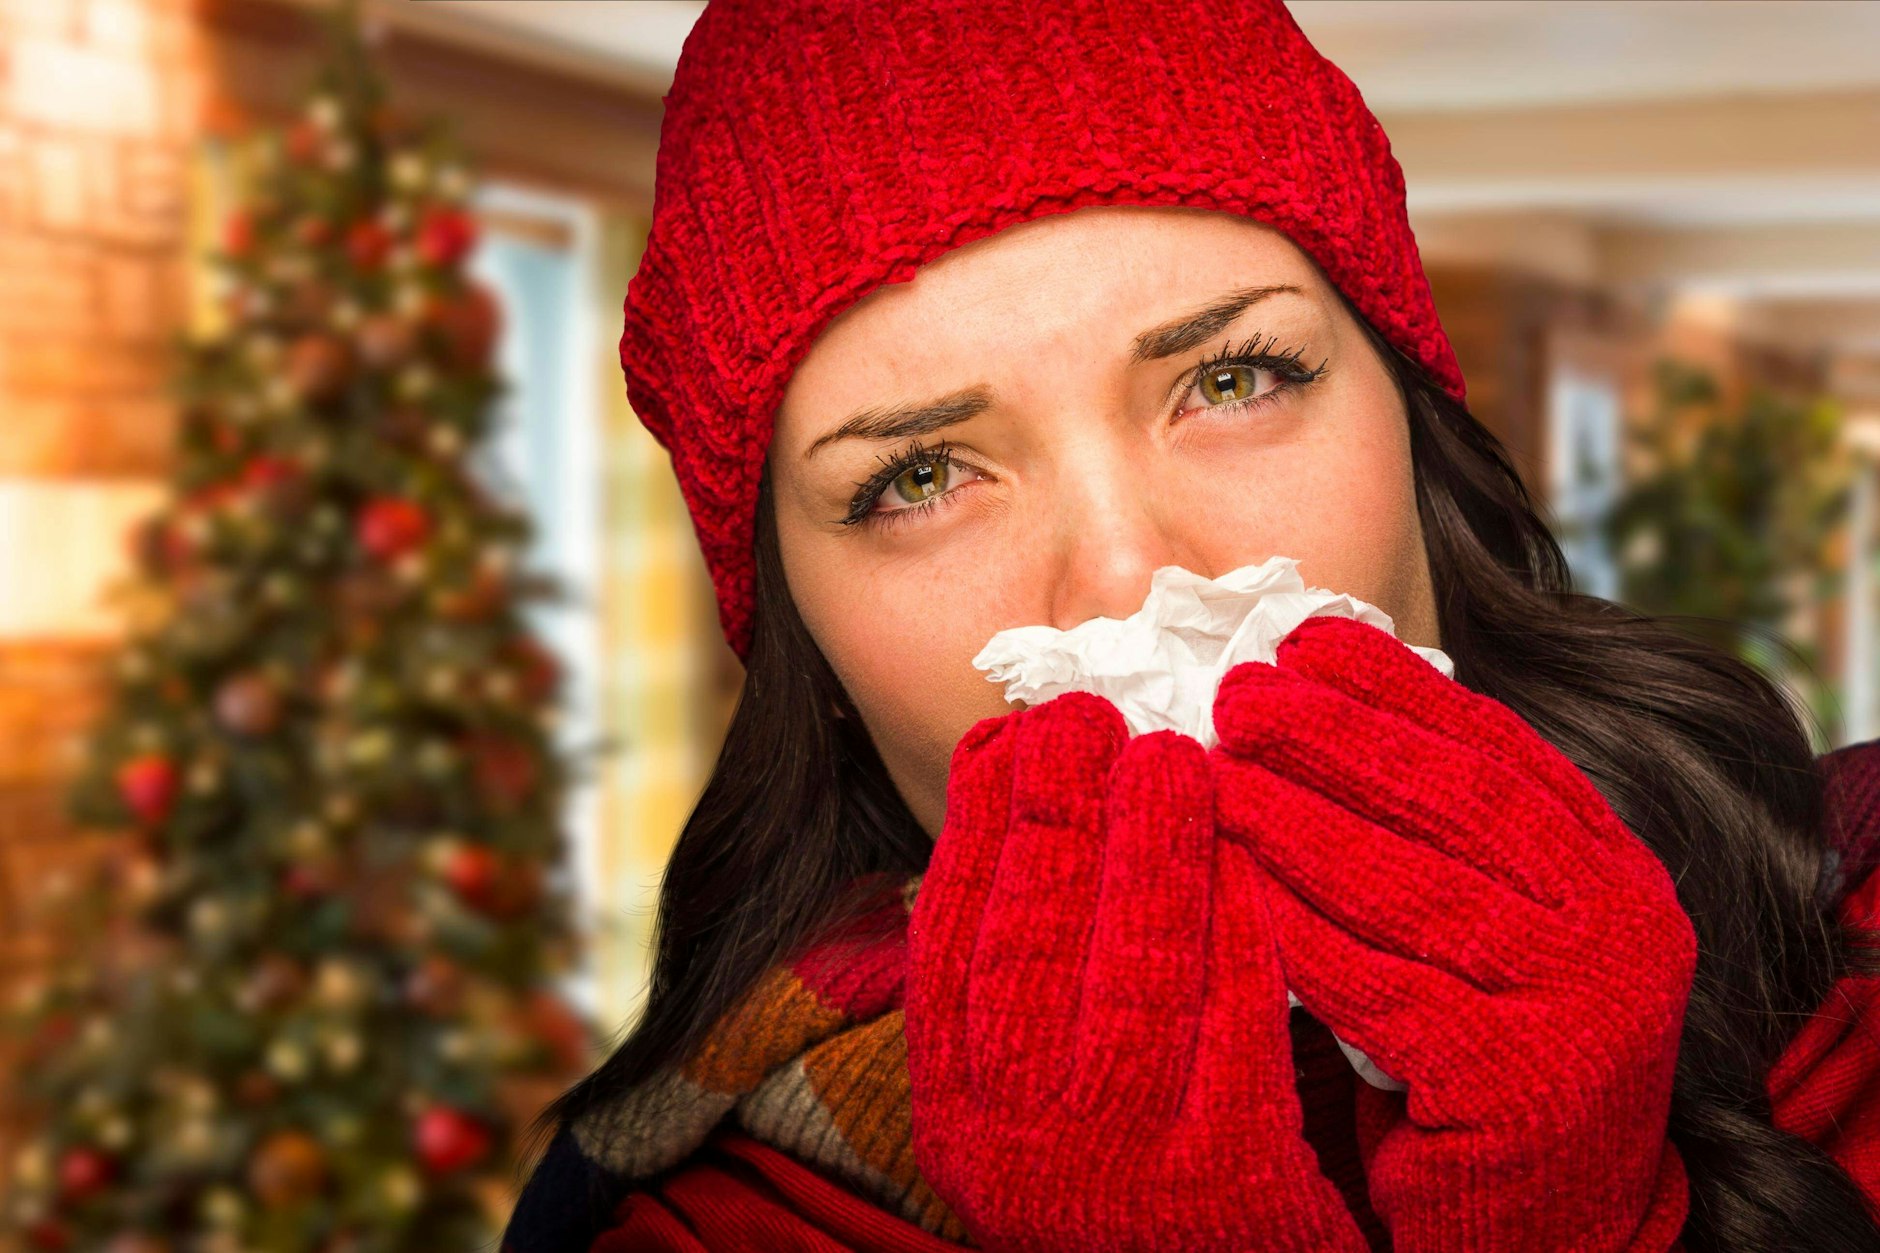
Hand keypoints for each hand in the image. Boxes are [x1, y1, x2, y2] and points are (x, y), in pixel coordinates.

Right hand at [904, 691, 1367, 1252]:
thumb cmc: (1113, 1171)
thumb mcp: (1025, 1092)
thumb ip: (1014, 977)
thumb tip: (1015, 794)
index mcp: (955, 1106)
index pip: (950, 937)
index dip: (980, 822)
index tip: (1011, 734)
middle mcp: (1015, 1140)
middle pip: (1031, 939)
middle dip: (1058, 809)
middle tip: (1090, 715)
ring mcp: (1119, 1162)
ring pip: (1132, 971)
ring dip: (1149, 848)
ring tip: (1171, 757)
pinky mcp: (1224, 1178)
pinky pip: (1235, 1021)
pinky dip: (1240, 924)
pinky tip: (1250, 853)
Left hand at [1208, 616, 1695, 1252]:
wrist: (1545, 1224)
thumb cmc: (1483, 1055)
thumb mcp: (1488, 930)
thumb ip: (1440, 837)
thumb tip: (1318, 705)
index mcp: (1614, 870)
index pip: (1499, 751)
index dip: (1399, 688)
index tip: (1307, 637)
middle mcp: (1621, 927)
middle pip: (1460, 802)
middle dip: (1340, 736)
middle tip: (1240, 691)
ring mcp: (1586, 1006)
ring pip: (1416, 889)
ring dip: (1301, 822)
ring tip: (1213, 772)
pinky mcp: (1523, 1085)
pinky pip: (1383, 990)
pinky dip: (1301, 932)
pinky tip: (1234, 886)